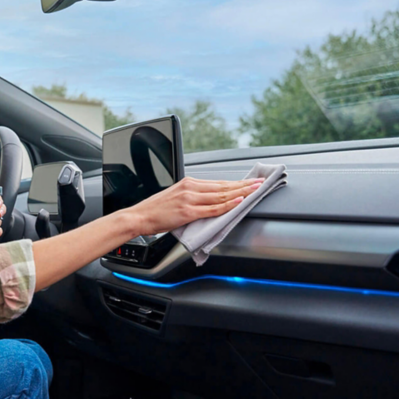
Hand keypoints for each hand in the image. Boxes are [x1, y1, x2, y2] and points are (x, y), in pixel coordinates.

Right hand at [127, 176, 264, 235]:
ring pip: (221, 195)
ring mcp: (189, 199)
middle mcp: (190, 188)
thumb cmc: (155, 210)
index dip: (236, 182)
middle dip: (243, 185)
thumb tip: (209, 202)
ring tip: (254, 191)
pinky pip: (212, 208)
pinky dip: (227, 205)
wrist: (139, 216)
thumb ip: (192, 197)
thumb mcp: (175, 197)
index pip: (217, 182)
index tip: (249, 181)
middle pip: (223, 186)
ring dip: (241, 193)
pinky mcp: (188, 212)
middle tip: (259, 182)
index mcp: (187, 183)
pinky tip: (238, 202)